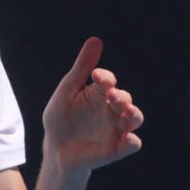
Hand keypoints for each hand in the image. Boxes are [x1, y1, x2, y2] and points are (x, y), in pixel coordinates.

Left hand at [42, 37, 143, 175]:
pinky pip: (131, 144)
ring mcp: (116, 128)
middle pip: (125, 98)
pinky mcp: (116, 148)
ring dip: (134, 114)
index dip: (105, 77)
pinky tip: (128, 138)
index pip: (108, 81)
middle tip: (110, 95)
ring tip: (127, 111)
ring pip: (134, 118)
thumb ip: (81, 68)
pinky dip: (132, 141)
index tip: (96, 76)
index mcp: (100, 93)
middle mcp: (112, 109)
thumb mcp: (67, 92)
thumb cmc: (61, 118)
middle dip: (120, 96)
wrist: (55, 149)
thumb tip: (95, 40)